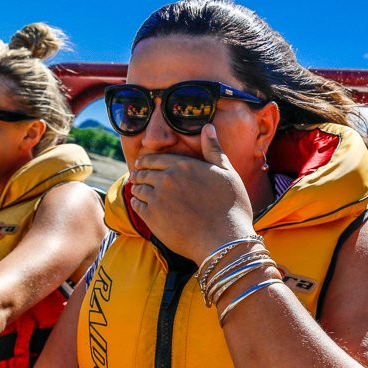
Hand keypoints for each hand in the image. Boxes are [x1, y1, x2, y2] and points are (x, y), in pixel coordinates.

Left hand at [128, 124, 256, 262]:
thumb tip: (207, 127)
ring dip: (137, 189)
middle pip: (143, 173)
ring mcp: (157, 198)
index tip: (142, 164)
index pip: (154, 159)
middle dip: (139, 174)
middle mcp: (167, 178)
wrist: (225, 240)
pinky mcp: (152, 218)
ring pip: (137, 189)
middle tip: (137, 178)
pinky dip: (136, 203)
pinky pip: (136, 206)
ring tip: (138, 192)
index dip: (146, 162)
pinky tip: (141, 205)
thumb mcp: (227, 173)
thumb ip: (214, 150)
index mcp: (183, 165)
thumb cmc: (231, 207)